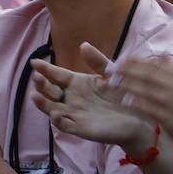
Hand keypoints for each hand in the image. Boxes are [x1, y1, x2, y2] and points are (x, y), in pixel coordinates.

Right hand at [31, 43, 152, 149]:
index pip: (56, 75)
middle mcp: (71, 98)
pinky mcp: (81, 128)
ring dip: (42, 103)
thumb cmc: (123, 95)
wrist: (138, 118)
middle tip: (36, 77)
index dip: (45, 69)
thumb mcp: (111, 74)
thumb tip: (83, 45)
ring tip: (35, 96)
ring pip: (51, 108)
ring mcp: (74, 114)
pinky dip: (58, 121)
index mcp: (76, 83)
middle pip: (50, 91)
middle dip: (41, 84)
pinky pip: (65, 125)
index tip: (34, 62)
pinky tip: (56, 114)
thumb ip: (97, 61)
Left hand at [106, 51, 172, 160]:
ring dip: (128, 85)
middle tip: (111, 70)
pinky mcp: (172, 119)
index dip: (135, 61)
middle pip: (148, 74)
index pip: (155, 64)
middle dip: (127, 71)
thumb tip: (161, 55)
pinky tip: (126, 102)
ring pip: (146, 90)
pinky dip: (137, 103)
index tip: (121, 60)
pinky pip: (150, 109)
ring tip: (113, 83)